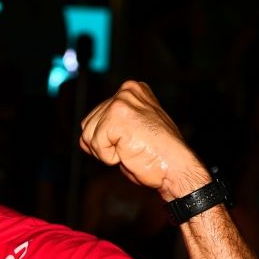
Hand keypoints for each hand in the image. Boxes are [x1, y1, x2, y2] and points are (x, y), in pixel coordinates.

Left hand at [78, 81, 209, 200]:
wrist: (175, 167)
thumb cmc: (156, 155)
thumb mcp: (131, 132)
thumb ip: (110, 125)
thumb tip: (83, 136)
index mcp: (131, 90)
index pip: (95, 117)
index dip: (106, 138)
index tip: (133, 141)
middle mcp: (126, 91)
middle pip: (88, 125)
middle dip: (103, 144)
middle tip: (131, 147)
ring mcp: (121, 102)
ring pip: (88, 135)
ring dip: (106, 151)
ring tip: (131, 149)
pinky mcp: (116, 117)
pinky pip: (95, 145)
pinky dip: (109, 157)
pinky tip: (129, 152)